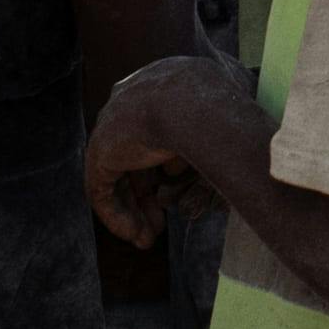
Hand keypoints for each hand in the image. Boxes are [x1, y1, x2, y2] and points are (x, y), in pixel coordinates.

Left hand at [82, 55, 249, 245]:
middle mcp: (130, 104)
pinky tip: (137, 236)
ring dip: (134, 212)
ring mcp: (112, 127)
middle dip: (147, 196)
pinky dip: (118, 217)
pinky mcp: (99, 152)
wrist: (189, 103)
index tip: (180, 190)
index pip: (157, 134)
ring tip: (148, 240)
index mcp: (159, 89)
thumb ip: (216, 141)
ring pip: (118, 179)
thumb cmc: (221, 109)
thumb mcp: (225, 122)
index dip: (168, 168)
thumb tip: (229, 161)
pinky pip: (103, 192)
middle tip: (160, 224)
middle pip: (135, 159)